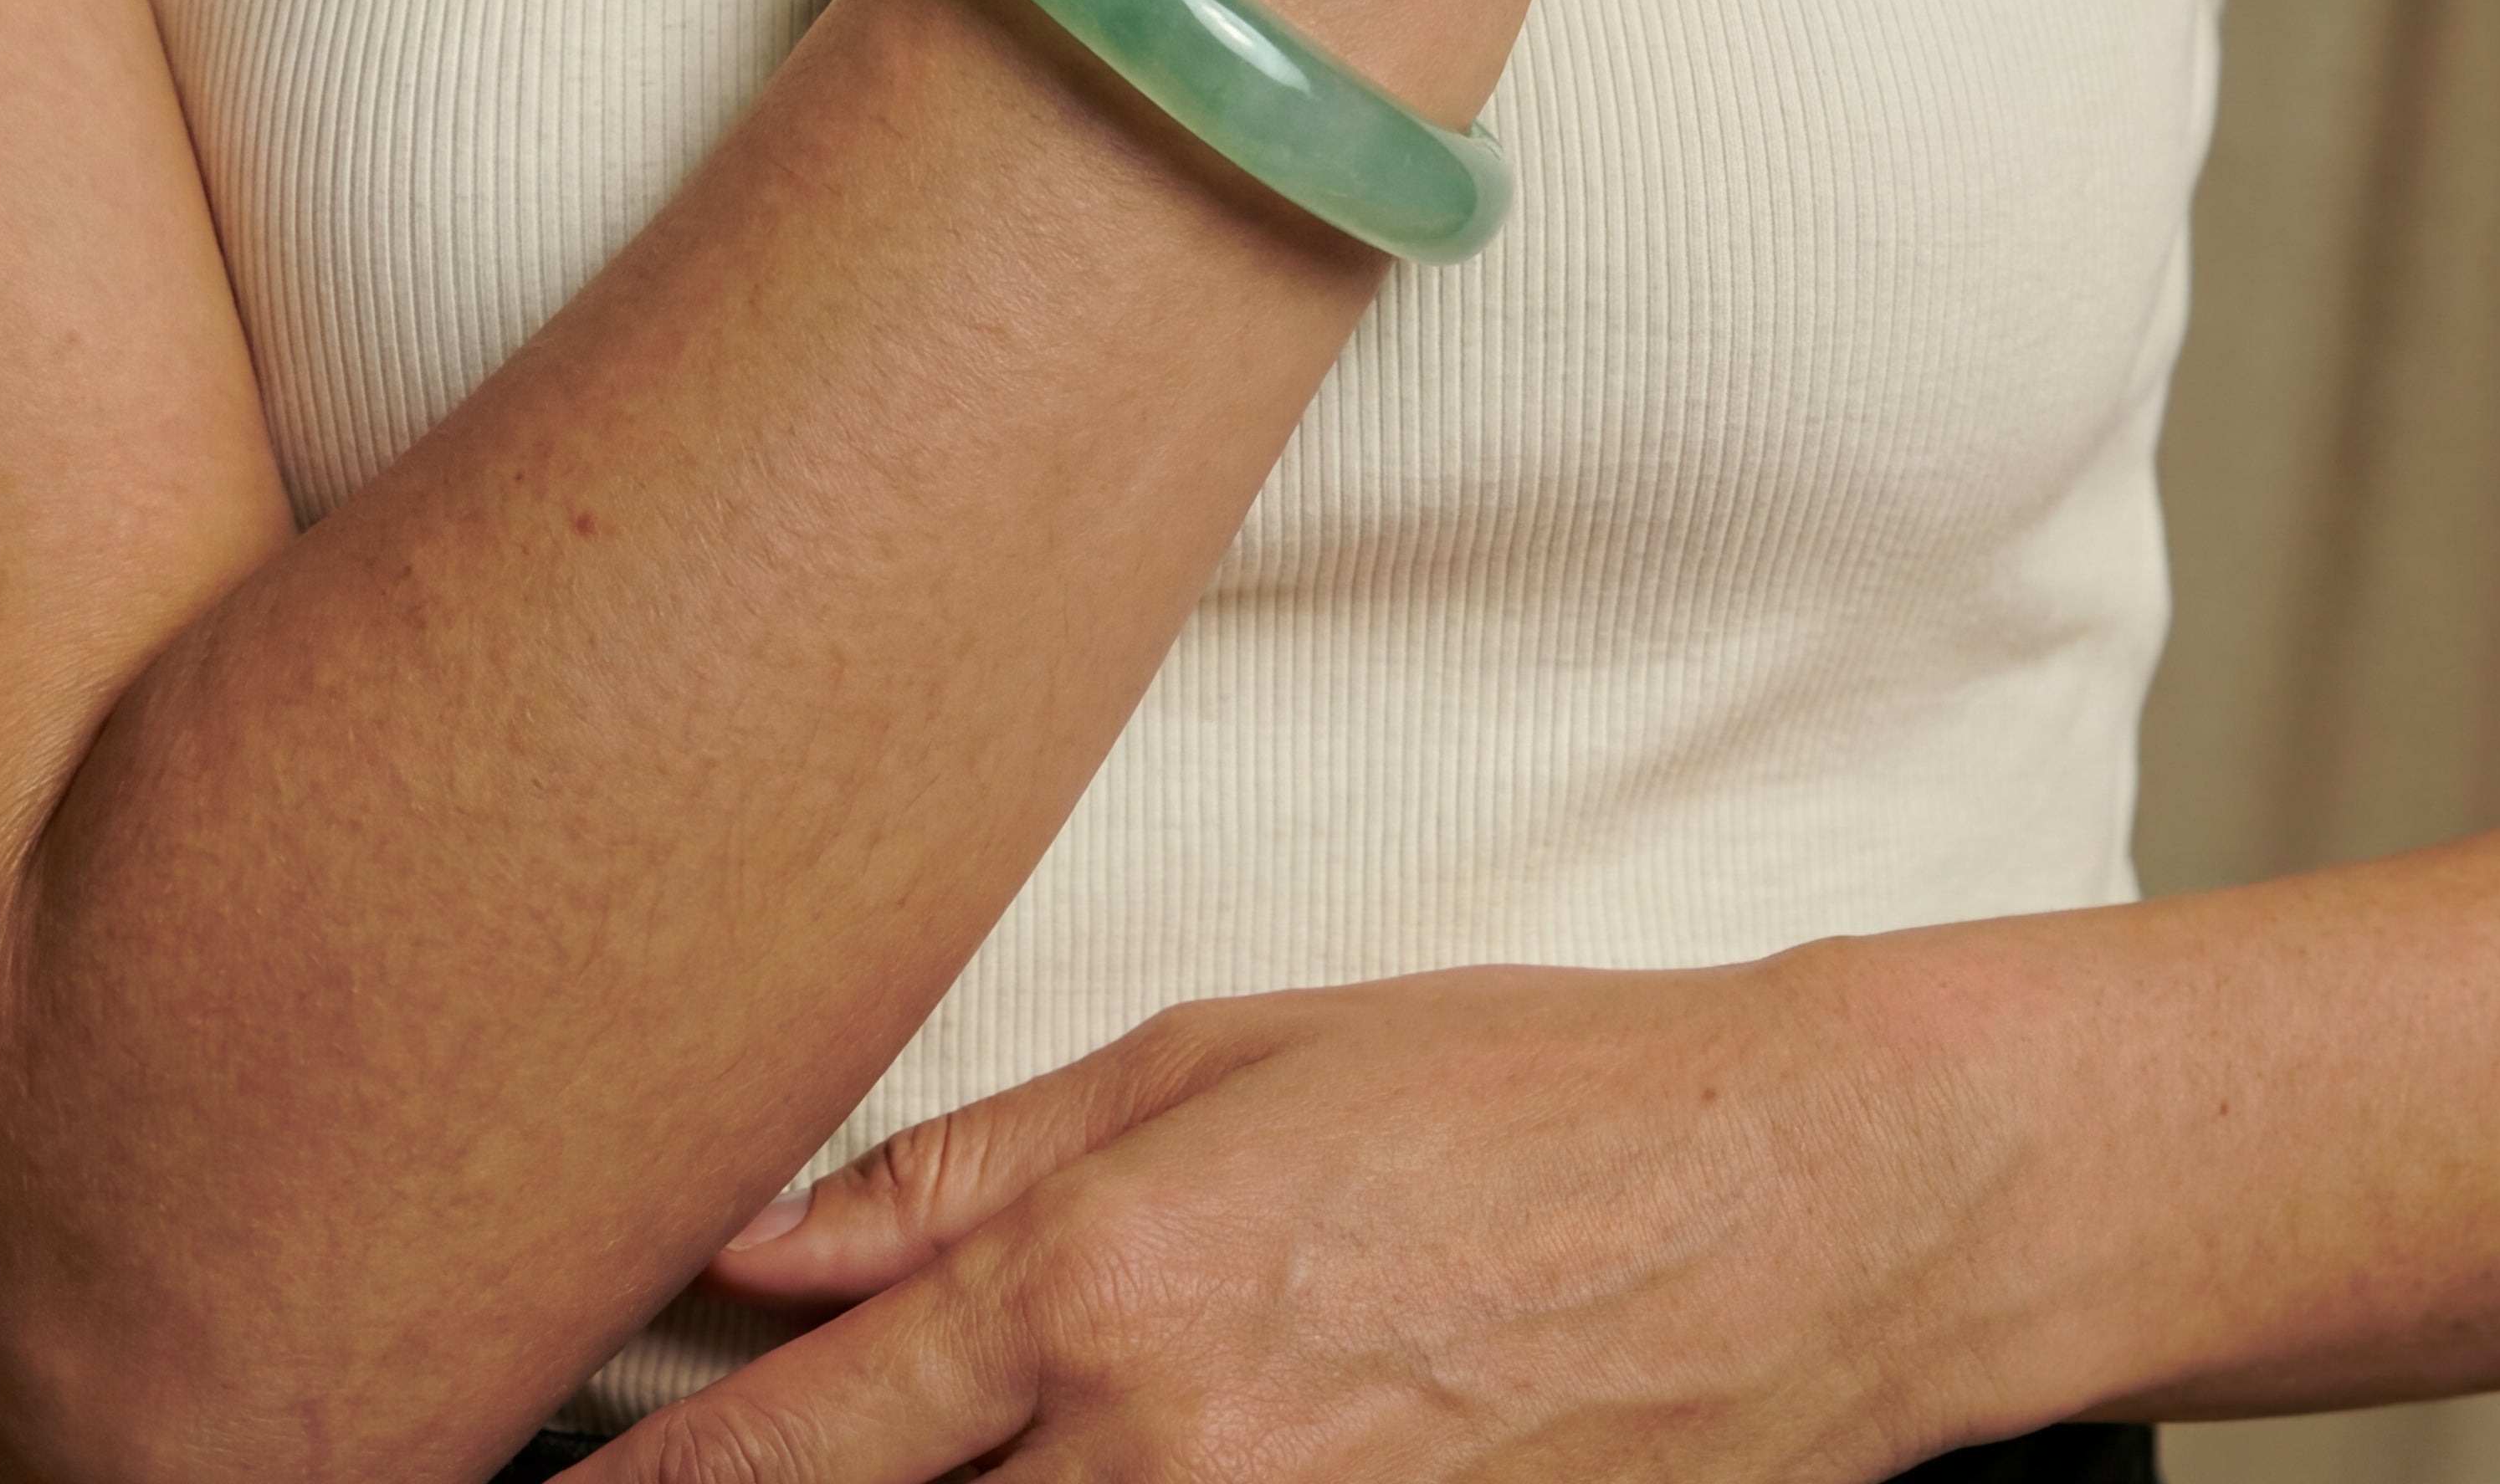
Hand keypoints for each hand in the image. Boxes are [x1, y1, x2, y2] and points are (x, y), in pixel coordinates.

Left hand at [594, 959, 2021, 1483]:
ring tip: (941, 1451)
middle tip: (724, 1483)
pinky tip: (1114, 1462)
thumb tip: (769, 1244)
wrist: (1775, 1214)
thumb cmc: (1509, 1092)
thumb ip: (973, 1167)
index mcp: (1107, 1288)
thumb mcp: (1224, 1057)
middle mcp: (1161, 1463)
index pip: (796, 1447)